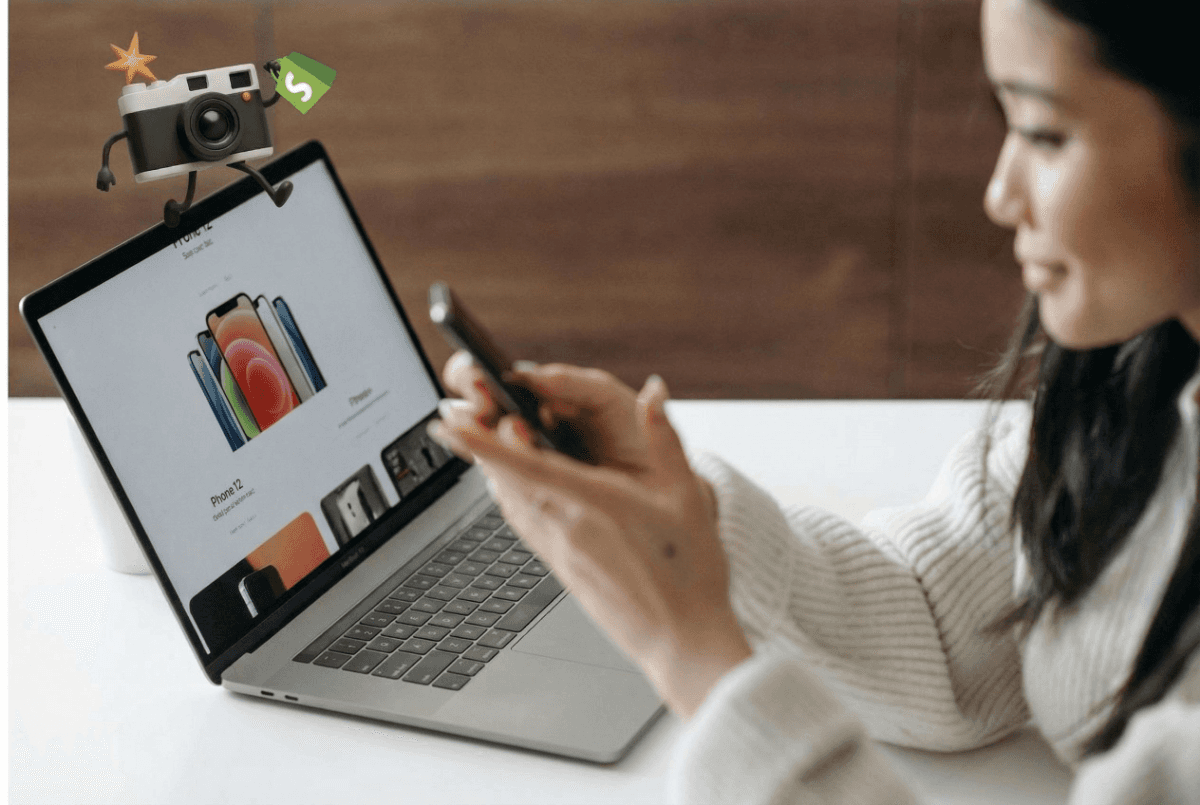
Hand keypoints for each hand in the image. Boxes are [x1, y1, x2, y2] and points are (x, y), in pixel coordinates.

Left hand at [433, 374, 750, 719]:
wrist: (681, 640)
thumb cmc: (689, 572)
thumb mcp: (687, 494)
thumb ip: (665, 435)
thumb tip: (654, 390)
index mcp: (593, 502)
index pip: (522, 463)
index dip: (481, 440)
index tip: (450, 421)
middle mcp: (565, 526)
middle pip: (504, 477)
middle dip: (475, 443)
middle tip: (454, 414)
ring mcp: (558, 549)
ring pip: (508, 499)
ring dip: (490, 468)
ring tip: (476, 440)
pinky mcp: (559, 565)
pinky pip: (522, 521)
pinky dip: (509, 493)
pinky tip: (511, 483)